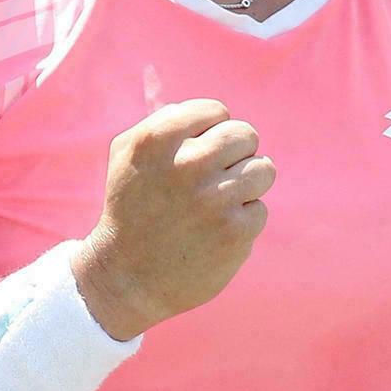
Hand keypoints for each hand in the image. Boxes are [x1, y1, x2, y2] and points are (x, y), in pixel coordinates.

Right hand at [72, 99, 274, 338]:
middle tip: (215, 177)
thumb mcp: (128, 155)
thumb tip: (212, 112)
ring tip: (219, 202)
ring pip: (264, 169)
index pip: (216, 111)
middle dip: (235, 153)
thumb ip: (166, 121)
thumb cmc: (131, 208)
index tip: (195, 153)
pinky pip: (260, 209)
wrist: (125, 279)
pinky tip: (215, 232)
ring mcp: (214, 200)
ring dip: (246, 185)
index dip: (210, 132)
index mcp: (157, 141)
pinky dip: (243, 220)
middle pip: (246, 135)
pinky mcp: (235, 232)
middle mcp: (187, 166)